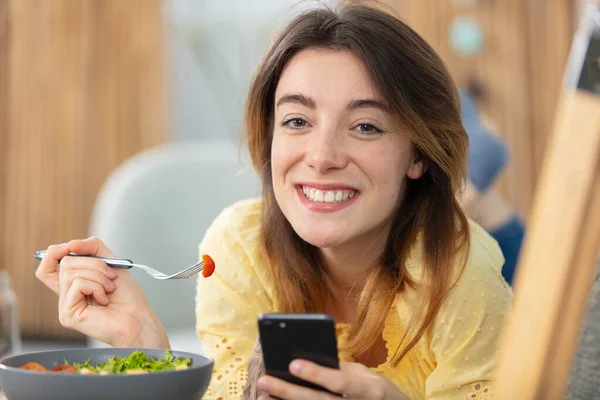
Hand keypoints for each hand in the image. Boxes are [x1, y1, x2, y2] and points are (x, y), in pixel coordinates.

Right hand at [35, 237, 168, 348]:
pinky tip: (104, 299)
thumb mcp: (111, 262)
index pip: (48, 263)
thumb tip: (71, 244)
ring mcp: (65, 305)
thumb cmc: (128, 296)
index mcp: (74, 283)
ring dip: (97, 275)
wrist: (138, 318)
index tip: (73, 247)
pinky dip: (96, 287)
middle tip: (110, 276)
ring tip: (109, 289)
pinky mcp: (67, 314)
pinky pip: (77, 285)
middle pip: (63, 262)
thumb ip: (91, 248)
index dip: (56, 251)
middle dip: (93, 263)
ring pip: (69, 271)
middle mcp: (66, 294)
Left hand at [256, 360, 408, 399]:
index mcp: (368, 389)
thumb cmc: (376, 392)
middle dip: (289, 391)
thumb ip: (341, 370)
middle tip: (264, 381)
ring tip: (264, 397)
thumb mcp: (366, 376)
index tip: (293, 363)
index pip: (340, 382)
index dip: (317, 374)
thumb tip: (308, 361)